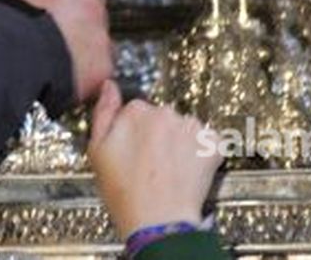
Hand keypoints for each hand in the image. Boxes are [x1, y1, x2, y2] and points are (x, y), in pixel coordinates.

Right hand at [12, 0, 109, 102]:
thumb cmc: (4, 28)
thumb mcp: (15, 2)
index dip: (73, 8)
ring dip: (85, 58)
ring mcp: (101, 38)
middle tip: (59, 46)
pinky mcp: (103, 68)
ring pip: (101, 49)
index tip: (63, 18)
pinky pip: (99, 76)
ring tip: (59, 70)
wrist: (8, 57)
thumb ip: (32, 3)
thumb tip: (24, 10)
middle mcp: (92, 7)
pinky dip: (86, 83)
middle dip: (81, 33)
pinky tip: (65, 86)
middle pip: (96, 20)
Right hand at [88, 82, 223, 238]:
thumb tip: (109, 87)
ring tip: (168, 169)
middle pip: (161, 117)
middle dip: (157, 135)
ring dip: (179, 143)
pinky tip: (186, 170)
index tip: (132, 148)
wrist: (158, 222)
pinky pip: (206, 142)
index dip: (133, 131)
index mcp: (137, 111)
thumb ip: (103, 112)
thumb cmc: (126, 193)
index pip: (136, 109)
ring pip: (184, 129)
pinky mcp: (213, 144)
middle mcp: (166, 113)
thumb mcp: (98, 150)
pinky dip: (200, 153)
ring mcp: (192, 128)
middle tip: (150, 163)